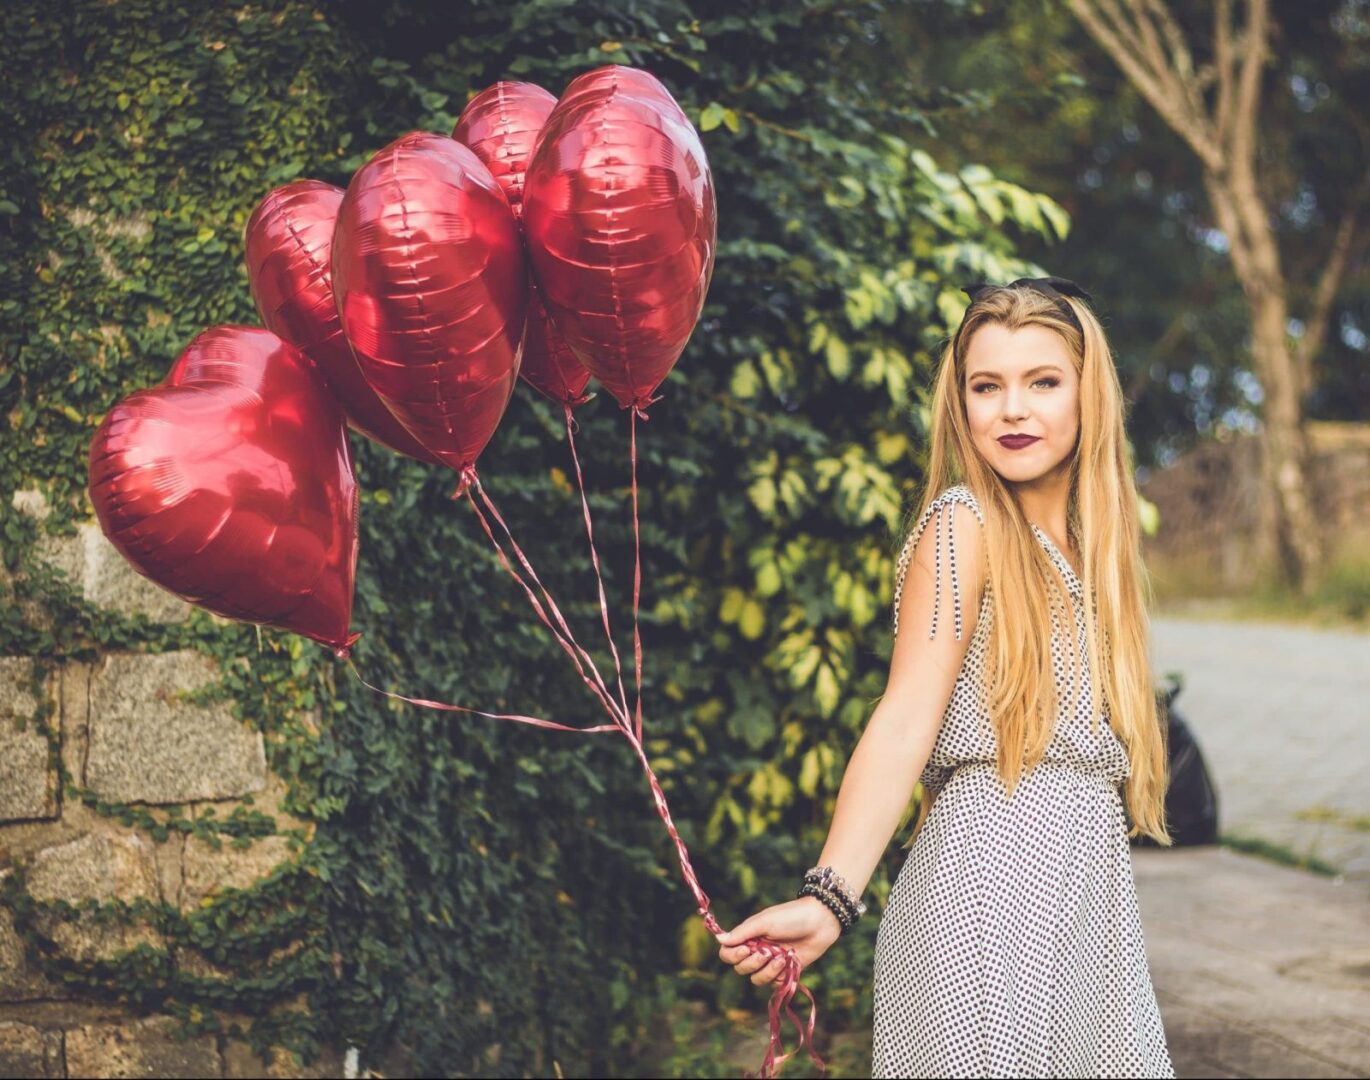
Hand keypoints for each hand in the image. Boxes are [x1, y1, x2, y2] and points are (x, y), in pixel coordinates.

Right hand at [716, 897, 842, 985]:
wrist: (820, 922)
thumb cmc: (791, 917)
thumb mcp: (764, 921)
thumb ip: (742, 933)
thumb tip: (719, 939)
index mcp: (749, 937)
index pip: (728, 954)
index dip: (733, 956)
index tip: (745, 950)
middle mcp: (757, 951)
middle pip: (741, 969)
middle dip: (752, 963)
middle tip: (766, 952)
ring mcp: (771, 963)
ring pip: (757, 979)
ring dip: (768, 971)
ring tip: (782, 958)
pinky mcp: (785, 972)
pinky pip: (774, 985)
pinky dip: (780, 976)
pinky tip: (790, 962)